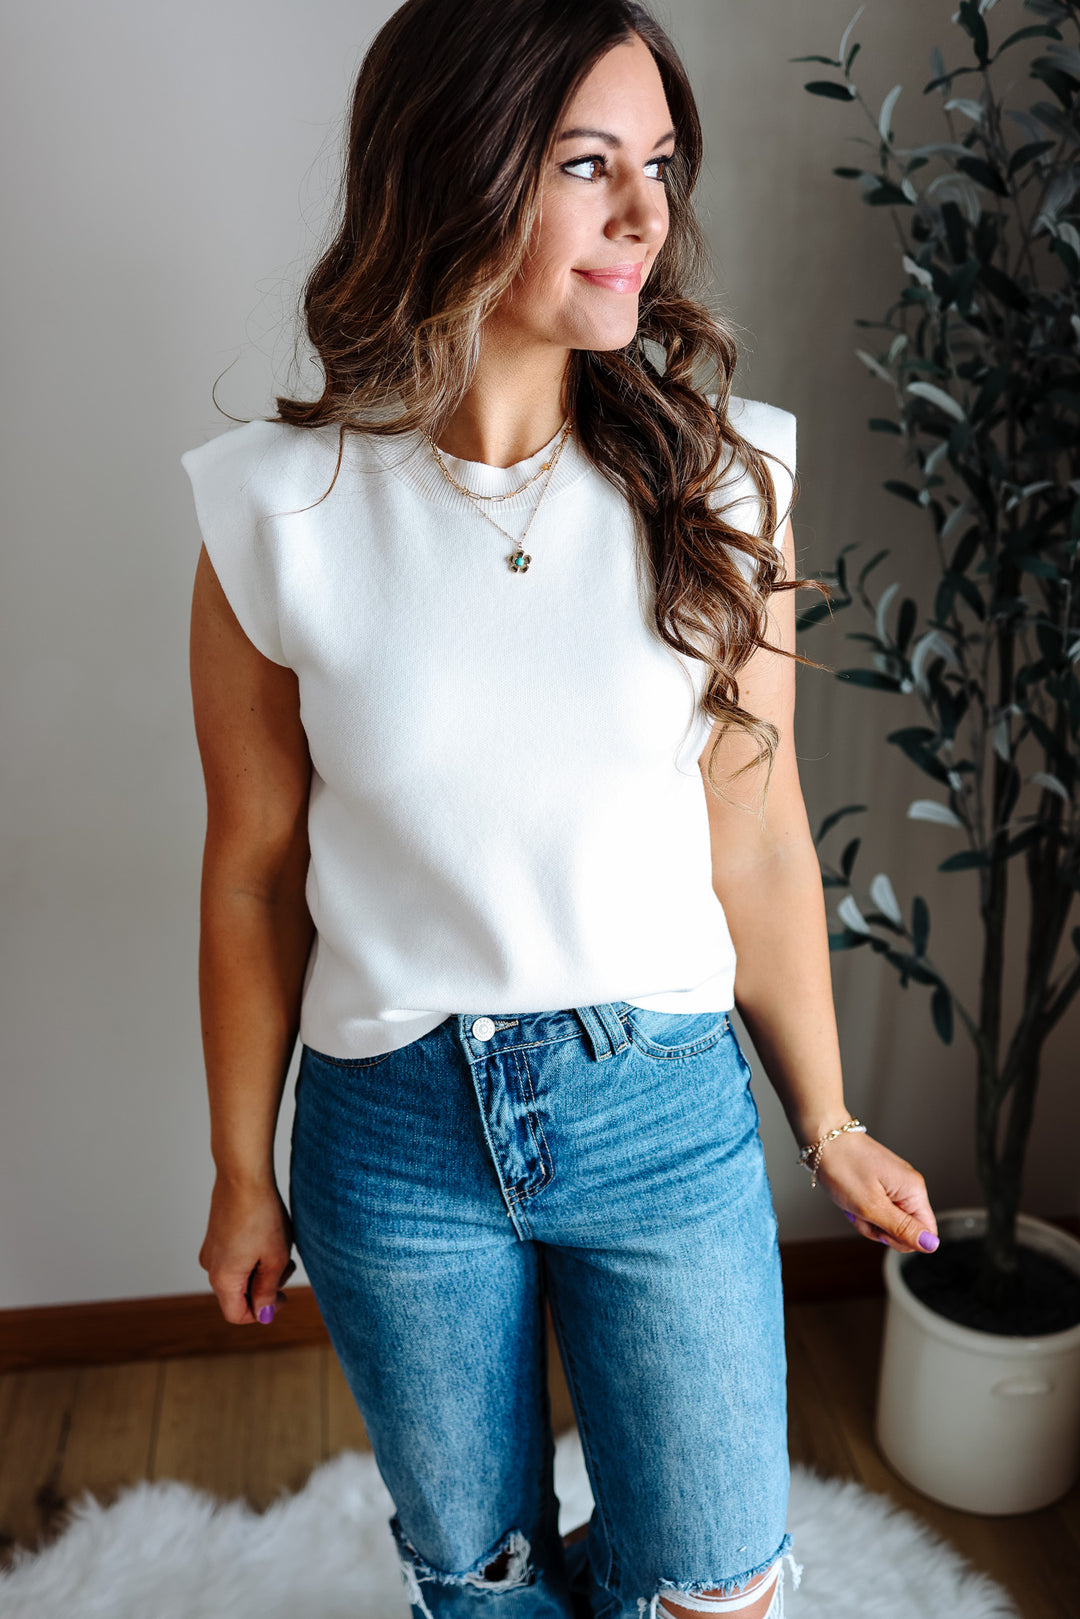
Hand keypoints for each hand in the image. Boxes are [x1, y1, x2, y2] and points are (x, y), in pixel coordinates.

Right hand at [199, 1176, 295, 1323]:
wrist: (243, 1176)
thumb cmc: (262, 1216)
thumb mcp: (274, 1259)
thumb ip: (268, 1291)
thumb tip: (264, 1315)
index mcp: (222, 1278)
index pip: (238, 1314)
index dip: (263, 1312)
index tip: (283, 1295)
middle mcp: (210, 1266)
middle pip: (239, 1294)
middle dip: (266, 1285)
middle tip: (287, 1264)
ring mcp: (211, 1249)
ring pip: (240, 1273)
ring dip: (262, 1267)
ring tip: (280, 1245)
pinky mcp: (216, 1234)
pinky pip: (235, 1256)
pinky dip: (254, 1254)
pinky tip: (269, 1234)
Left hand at [812, 1130, 938, 1254]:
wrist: (823, 1138)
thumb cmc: (843, 1166)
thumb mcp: (871, 1206)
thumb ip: (902, 1228)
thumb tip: (932, 1245)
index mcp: (913, 1191)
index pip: (926, 1233)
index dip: (903, 1240)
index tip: (881, 1229)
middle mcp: (908, 1187)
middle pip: (904, 1230)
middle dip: (879, 1229)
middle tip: (861, 1212)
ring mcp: (894, 1185)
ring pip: (887, 1222)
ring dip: (866, 1219)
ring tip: (852, 1202)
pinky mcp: (880, 1185)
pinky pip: (876, 1209)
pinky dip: (861, 1209)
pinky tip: (850, 1198)